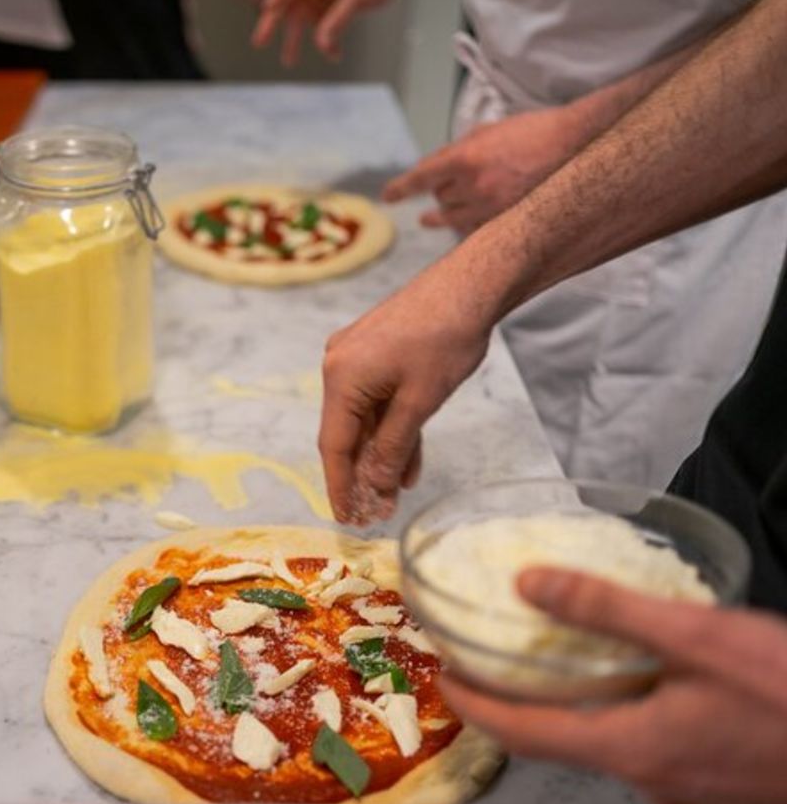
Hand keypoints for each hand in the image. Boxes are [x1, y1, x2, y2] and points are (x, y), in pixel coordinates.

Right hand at [251, 0, 411, 64]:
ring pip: (299, 15)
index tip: (267, 9)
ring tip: (289, 62)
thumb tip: (321, 45)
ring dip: (296, 38)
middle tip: (259, 42)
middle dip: (273, 22)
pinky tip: (335, 55)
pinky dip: (325, 38)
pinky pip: (319, 22)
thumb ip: (339, 19)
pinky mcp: (325, 2)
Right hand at [319, 260, 491, 522]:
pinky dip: (392, 429)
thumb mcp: (420, 402)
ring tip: (395, 494)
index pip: (334, 446)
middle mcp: (339, 366)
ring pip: (366, 419)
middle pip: (347, 433)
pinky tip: (407, 462)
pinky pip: (378, 401)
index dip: (340, 486)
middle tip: (376, 513)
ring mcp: (356, 357)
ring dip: (380, 455)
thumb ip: (392, 447)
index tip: (347, 518)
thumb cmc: (445, 339)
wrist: (470, 285)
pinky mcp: (375, 353)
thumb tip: (375, 486)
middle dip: (363, 474)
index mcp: (340, 377)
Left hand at [384, 107, 586, 233]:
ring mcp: (490, 208)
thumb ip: (463, 146)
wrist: (579, 144)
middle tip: (432, 198)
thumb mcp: (491, 129)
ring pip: (453, 218)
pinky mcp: (508, 221)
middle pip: (440, 197)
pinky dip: (467, 227)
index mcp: (464, 158)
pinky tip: (462, 229)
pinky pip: (476, 231)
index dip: (401, 188)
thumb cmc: (536, 130)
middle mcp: (473, 186)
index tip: (387, 196)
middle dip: (437, 194)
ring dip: (444, 215)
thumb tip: (443, 160)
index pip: (420, 177)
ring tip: (430, 219)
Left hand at [440, 568, 786, 803]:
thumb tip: (529, 583)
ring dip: (578, 707)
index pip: (524, 733)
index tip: (445, 675)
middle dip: (521, 702)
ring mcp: (691, 793)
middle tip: (492, 658)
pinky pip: (655, 749)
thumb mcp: (699, 636)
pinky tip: (644, 682)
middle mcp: (654, 782)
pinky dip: (628, 714)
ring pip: (612, 744)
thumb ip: (608, 609)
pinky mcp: (722, 788)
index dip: (476, 705)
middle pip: (564, 741)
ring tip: (558, 660)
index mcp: (634, 749)